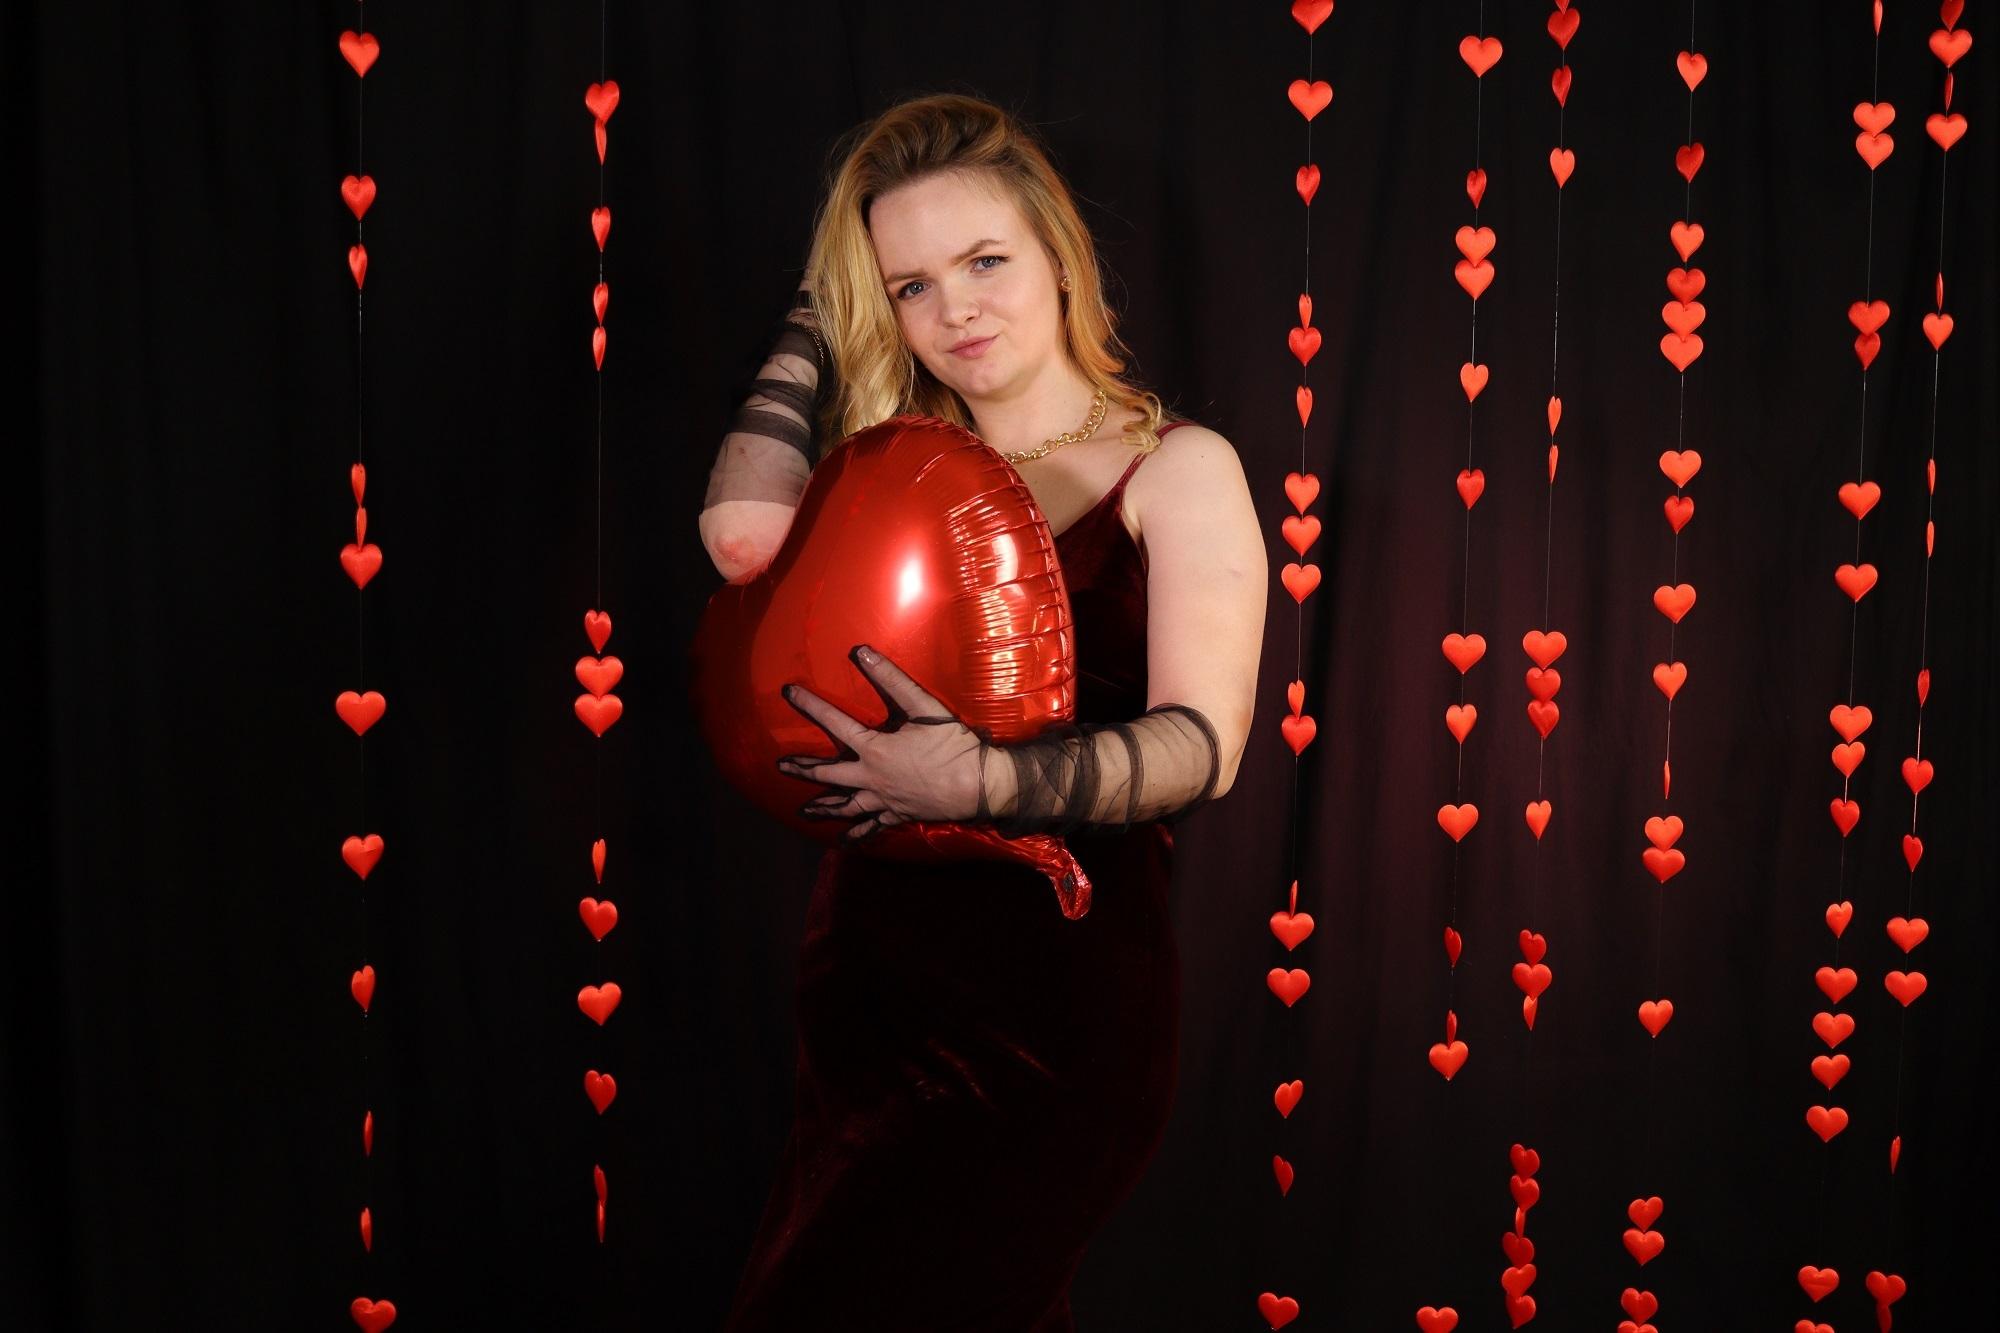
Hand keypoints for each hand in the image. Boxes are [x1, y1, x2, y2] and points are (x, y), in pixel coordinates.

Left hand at [776, 645, 988, 840]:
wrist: (977, 784)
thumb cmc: (951, 744)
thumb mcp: (922, 706)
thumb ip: (892, 679)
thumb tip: (861, 652)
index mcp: (874, 750)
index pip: (835, 722)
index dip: (810, 705)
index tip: (788, 692)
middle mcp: (871, 778)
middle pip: (828, 775)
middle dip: (802, 768)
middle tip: (780, 766)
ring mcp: (882, 800)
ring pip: (845, 806)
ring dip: (822, 807)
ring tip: (803, 812)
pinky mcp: (897, 815)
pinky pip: (871, 828)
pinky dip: (856, 835)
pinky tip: (843, 841)